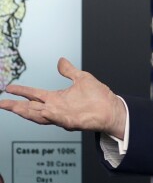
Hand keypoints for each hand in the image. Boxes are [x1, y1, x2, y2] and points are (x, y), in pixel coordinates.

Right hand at [0, 57, 125, 138]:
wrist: (113, 109)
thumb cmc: (99, 97)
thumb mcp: (82, 79)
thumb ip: (69, 71)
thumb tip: (60, 61)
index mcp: (56, 98)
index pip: (33, 94)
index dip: (21, 91)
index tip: (7, 88)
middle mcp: (56, 108)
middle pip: (30, 108)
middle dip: (14, 106)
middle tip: (1, 103)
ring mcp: (62, 116)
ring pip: (38, 116)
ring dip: (25, 112)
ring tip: (11, 107)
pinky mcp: (71, 121)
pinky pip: (57, 119)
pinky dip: (49, 115)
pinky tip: (42, 111)